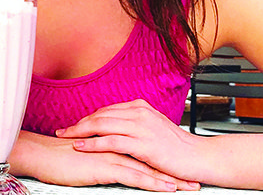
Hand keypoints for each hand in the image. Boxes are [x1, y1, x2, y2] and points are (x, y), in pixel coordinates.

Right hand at [14, 130, 199, 190]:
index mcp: (112, 142)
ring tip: (187, 188)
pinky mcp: (106, 167)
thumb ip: (101, 155)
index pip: (142, 151)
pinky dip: (153, 182)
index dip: (161, 161)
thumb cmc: (58, 157)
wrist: (42, 155)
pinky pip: (134, 176)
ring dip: (168, 178)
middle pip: (150, 158)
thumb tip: (112, 162)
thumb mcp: (85, 157)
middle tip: (192, 180)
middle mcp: (115, 146)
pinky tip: (166, 189)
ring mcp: (112, 156)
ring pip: (147, 167)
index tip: (179, 170)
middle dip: (172, 170)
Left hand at [56, 99, 203, 185]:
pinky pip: (111, 141)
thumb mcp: (154, 128)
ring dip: (81, 132)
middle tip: (62, 130)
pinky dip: (94, 143)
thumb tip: (118, 126)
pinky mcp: (142, 143)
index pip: (106, 110)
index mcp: (140, 107)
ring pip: (102, 125)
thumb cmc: (178, 147)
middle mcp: (138, 112)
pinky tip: (82, 146)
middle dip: (79, 123)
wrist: (200, 157)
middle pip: (100, 115)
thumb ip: (136, 124)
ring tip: (66, 137)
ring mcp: (140, 127)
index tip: (75, 125)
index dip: (88, 118)